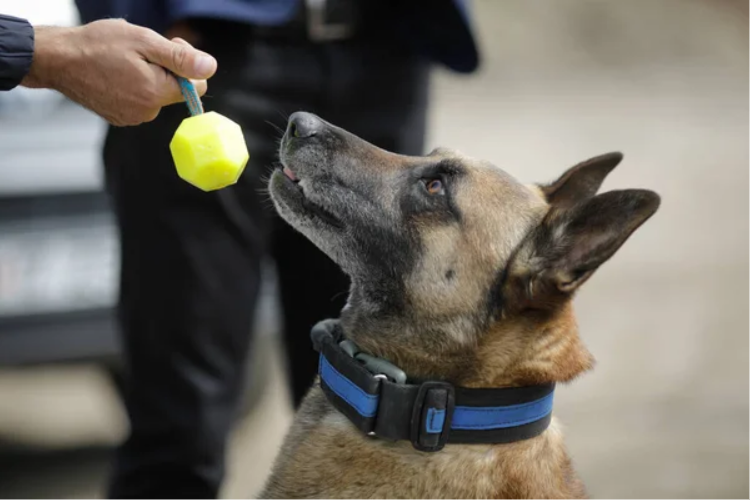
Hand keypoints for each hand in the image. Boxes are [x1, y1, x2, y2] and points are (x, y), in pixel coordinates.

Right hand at [21, 19, 217, 125]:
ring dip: (150, 78)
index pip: (197, 86)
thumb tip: (210, 68)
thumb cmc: (97, 45)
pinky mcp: (120, 118)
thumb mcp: (144, 42)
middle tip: (144, 51)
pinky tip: (116, 74)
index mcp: (156, 93)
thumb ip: (180, 58)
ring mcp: (132, 118)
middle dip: (168, 71)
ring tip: (125, 62)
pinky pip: (141, 102)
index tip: (168, 48)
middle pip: (176, 92)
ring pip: (158, 96)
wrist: (57, 60)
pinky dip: (135, 87)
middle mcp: (147, 112)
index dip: (187, 65)